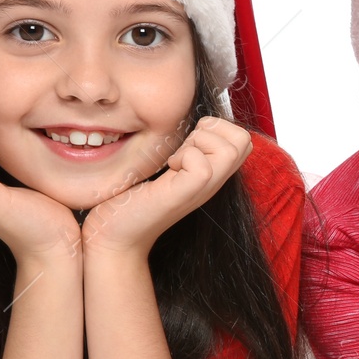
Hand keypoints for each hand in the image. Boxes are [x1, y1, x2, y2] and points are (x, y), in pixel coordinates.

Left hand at [81, 116, 251, 257]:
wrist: (115, 237)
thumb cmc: (131, 200)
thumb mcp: (164, 166)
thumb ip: (180, 146)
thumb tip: (183, 121)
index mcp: (212, 173)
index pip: (241, 137)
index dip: (216, 128)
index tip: (186, 143)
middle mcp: (214, 182)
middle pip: (243, 139)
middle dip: (211, 130)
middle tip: (183, 148)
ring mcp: (202, 190)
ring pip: (231, 148)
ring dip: (198, 142)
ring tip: (175, 159)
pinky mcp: (184, 195)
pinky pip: (202, 165)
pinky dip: (183, 157)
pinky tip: (168, 170)